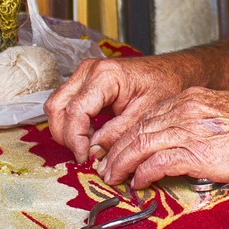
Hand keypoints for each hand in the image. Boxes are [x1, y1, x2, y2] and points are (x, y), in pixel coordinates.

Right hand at [44, 55, 189, 163]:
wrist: (172, 71)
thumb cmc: (164, 85)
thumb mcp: (145, 114)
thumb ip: (118, 134)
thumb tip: (94, 153)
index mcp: (105, 75)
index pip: (75, 111)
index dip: (76, 139)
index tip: (85, 158)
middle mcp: (89, 71)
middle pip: (57, 107)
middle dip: (66, 136)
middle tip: (84, 155)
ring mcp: (84, 74)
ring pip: (56, 106)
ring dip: (67, 130)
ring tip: (89, 147)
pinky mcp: (84, 82)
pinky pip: (66, 104)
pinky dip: (72, 123)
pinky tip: (91, 136)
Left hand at [97, 87, 228, 189]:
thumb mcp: (228, 106)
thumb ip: (204, 113)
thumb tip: (194, 128)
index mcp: (192, 97)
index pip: (150, 114)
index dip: (132, 132)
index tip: (123, 145)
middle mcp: (185, 109)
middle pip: (138, 128)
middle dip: (118, 148)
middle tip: (108, 164)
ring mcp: (187, 130)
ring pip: (140, 145)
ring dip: (122, 163)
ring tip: (113, 177)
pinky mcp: (194, 154)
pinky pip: (156, 164)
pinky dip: (143, 175)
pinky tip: (138, 183)